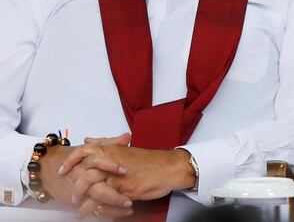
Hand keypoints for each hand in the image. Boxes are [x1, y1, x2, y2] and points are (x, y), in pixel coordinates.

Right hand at [38, 143, 131, 218]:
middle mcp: (82, 177)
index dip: (111, 166)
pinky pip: (92, 209)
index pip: (97, 162)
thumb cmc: (75, 158)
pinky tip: (121, 213)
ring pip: (96, 201)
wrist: (48, 169)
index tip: (125, 170)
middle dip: (114, 196)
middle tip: (130, 199)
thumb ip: (111, 143)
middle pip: (97, 188)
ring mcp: (80, 190)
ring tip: (129, 207)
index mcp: (86, 161)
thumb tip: (127, 137)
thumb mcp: (91, 148)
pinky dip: (107, 212)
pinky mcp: (77, 200)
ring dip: (113, 206)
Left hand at [59, 144, 195, 202]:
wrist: (168, 168)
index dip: (71, 160)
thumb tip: (88, 140)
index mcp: (111, 149)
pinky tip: (89, 214)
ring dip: (81, 198)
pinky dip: (93, 208)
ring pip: (90, 186)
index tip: (62, 170)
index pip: (84, 151)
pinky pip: (102, 199)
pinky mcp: (122, 188)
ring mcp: (116, 175)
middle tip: (70, 194)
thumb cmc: (150, 161)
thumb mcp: (125, 150)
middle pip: (84, 171)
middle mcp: (111, 160)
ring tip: (77, 208)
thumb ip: (106, 144)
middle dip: (74, 184)